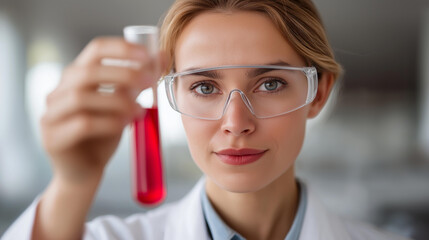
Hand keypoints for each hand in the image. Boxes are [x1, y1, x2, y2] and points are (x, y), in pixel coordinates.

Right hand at [41, 37, 167, 182]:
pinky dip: (109, 122)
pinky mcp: (53, 138)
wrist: (85, 173)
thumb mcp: (123, 105)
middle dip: (123, 74)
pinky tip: (126, 124)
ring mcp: (51, 114)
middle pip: (87, 72)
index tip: (148, 55)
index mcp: (76, 77)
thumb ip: (137, 82)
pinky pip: (82, 125)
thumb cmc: (103, 135)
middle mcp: (59, 91)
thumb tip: (160, 56)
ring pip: (81, 97)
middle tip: (150, 82)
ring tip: (140, 110)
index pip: (95, 49)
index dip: (122, 48)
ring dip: (117, 100)